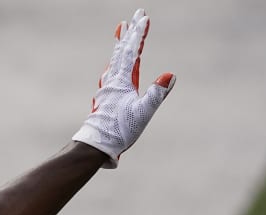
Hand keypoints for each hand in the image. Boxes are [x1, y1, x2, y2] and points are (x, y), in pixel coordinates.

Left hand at [72, 8, 174, 167]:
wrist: (96, 146)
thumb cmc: (119, 131)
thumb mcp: (142, 113)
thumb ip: (156, 94)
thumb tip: (169, 75)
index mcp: (121, 81)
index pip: (131, 52)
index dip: (138, 34)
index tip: (144, 18)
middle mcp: (112, 81)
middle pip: (121, 52)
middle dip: (129, 34)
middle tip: (134, 16)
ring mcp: (107, 89)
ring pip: (115, 61)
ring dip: (120, 45)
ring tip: (121, 33)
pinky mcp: (105, 98)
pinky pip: (112, 74)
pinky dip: (115, 63)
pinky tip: (113, 67)